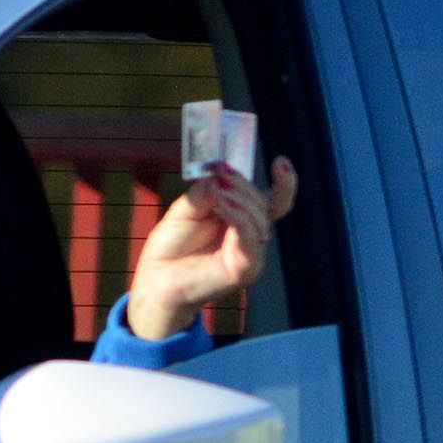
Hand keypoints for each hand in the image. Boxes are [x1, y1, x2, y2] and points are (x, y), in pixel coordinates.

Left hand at [126, 156, 297, 341]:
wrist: (157, 280)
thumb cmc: (171, 248)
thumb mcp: (187, 208)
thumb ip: (205, 191)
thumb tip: (221, 176)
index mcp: (242, 222)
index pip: (275, 203)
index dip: (285, 184)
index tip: (281, 162)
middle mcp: (251, 239)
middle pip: (263, 204)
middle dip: (242, 185)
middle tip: (219, 175)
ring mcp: (251, 255)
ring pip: (259, 218)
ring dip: (238, 198)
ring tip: (215, 192)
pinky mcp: (244, 269)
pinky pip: (249, 236)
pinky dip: (236, 216)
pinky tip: (219, 205)